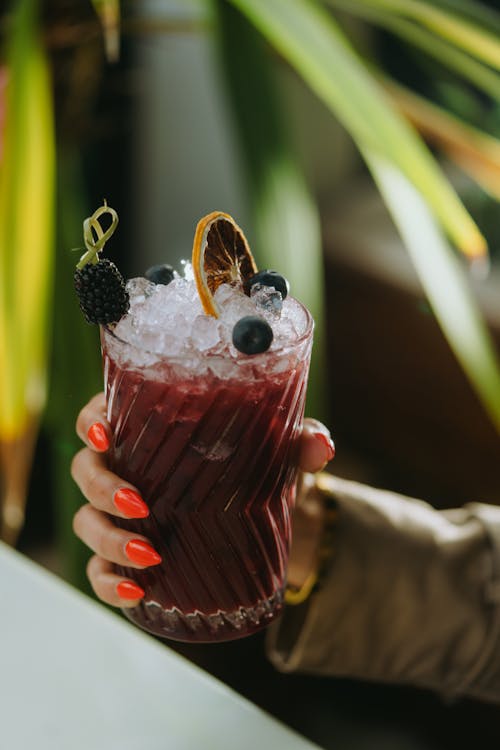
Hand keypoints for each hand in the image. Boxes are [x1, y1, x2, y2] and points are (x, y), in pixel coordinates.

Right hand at [71, 393, 334, 607]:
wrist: (276, 520)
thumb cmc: (264, 466)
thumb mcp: (281, 449)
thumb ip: (300, 440)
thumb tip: (321, 446)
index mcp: (149, 429)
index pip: (102, 414)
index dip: (91, 421)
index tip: (104, 434)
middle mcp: (127, 467)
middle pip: (87, 470)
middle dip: (103, 488)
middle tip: (141, 505)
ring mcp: (122, 514)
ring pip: (87, 521)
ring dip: (108, 539)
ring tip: (150, 556)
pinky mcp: (129, 555)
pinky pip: (100, 570)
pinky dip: (109, 583)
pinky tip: (137, 591)